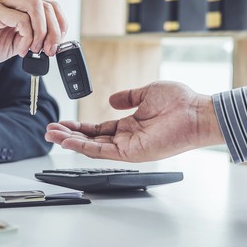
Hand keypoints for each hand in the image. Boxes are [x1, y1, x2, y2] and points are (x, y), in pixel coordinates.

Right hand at [0, 0, 67, 73]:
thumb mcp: (13, 43)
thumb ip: (31, 39)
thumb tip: (50, 44)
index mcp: (17, 1)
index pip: (50, 5)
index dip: (59, 24)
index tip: (57, 44)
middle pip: (47, 5)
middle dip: (54, 32)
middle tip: (48, 51)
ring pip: (37, 8)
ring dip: (42, 33)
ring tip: (35, 50)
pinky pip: (22, 20)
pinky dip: (27, 38)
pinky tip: (20, 50)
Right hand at [45, 81, 223, 161]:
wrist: (196, 111)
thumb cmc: (179, 102)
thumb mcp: (146, 92)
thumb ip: (127, 97)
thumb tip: (111, 99)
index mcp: (129, 125)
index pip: (98, 129)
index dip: (79, 127)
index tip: (63, 123)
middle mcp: (127, 138)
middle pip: (91, 140)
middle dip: (68, 136)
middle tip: (50, 131)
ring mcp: (128, 147)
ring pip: (92, 148)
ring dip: (71, 141)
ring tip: (52, 136)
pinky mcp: (132, 153)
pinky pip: (102, 152)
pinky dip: (84, 147)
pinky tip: (68, 142)